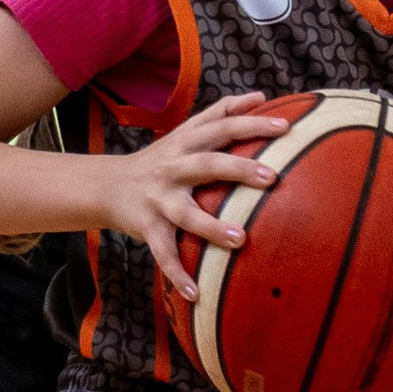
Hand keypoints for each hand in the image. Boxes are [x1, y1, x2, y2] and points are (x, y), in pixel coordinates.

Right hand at [89, 96, 291, 277]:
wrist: (107, 186)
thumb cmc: (161, 159)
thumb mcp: (185, 132)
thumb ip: (220, 112)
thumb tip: (260, 96)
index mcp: (186, 143)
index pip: (221, 127)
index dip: (251, 124)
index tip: (285, 128)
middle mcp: (173, 168)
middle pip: (207, 164)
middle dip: (238, 168)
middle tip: (272, 176)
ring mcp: (159, 199)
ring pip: (186, 214)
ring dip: (212, 227)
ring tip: (240, 239)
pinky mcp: (148, 228)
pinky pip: (164, 254)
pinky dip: (177, 275)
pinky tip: (195, 295)